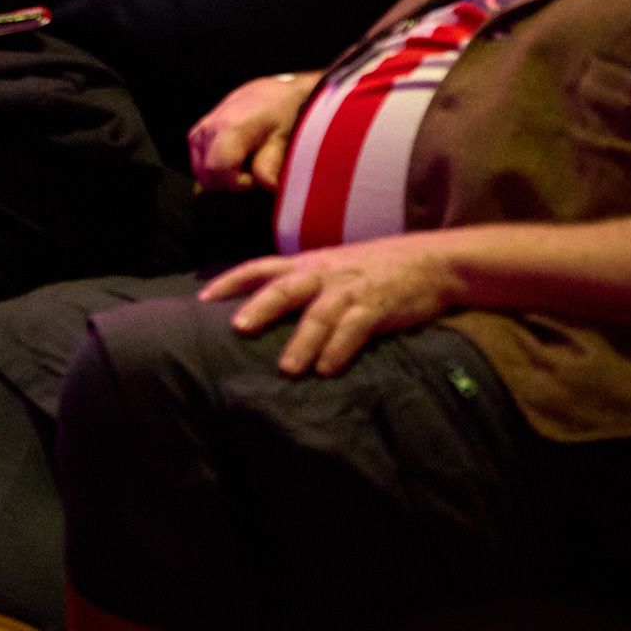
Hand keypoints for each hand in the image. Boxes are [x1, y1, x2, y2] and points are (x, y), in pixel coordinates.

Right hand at [188, 72, 317, 191]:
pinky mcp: (196, 135)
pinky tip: (234, 162)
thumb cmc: (280, 112)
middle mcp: (208, 129)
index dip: (238, 183)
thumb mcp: (284, 137)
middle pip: (206, 175)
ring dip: (222, 177)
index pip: (217, 171)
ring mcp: (199, 132)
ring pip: (200, 172)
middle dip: (230, 183)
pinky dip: (215, 170)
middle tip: (254, 173)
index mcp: (229, 128)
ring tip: (245, 166)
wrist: (269, 93)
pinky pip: (199, 164)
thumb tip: (267, 186)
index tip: (258, 178)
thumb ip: (271, 163)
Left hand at [197, 234, 464, 376]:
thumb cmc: (370, 269)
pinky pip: (356, 328)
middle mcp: (323, 273)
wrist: (428, 261)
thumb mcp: (328, 267)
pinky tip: (327, 369)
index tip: (202, 299)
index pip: (260, 267)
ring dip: (302, 341)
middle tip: (239, 329)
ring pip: (320, 314)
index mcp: (306, 263)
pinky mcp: (378, 306)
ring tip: (287, 368)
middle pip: (285, 288)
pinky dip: (340, 349)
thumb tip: (260, 309)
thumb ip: (298, 284)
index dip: (231, 281)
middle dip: (261, 308)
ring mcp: (350, 290)